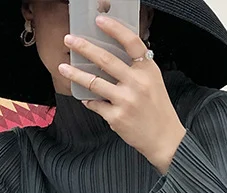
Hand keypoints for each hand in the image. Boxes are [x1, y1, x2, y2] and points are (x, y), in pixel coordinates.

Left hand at [59, 17, 186, 173]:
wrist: (164, 138)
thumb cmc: (157, 109)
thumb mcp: (153, 82)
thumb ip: (136, 69)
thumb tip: (112, 56)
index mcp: (147, 70)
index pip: (131, 42)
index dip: (115, 29)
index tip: (99, 21)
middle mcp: (136, 83)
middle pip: (106, 59)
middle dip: (84, 47)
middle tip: (70, 40)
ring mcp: (125, 100)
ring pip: (94, 82)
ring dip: (75, 74)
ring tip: (63, 68)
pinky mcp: (116, 117)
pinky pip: (96, 104)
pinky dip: (89, 101)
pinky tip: (85, 98)